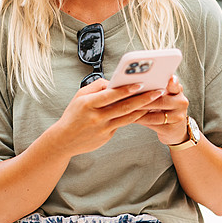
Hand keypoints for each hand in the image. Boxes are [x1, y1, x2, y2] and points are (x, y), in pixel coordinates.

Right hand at [50, 78, 164, 157]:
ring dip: (143, 108)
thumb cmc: (73, 114)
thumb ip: (96, 86)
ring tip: (156, 100)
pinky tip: (145, 110)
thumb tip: (114, 82)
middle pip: (123, 107)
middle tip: (157, 91)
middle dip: (142, 98)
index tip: (140, 83)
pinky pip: (123, 124)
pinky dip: (135, 117)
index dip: (126, 89)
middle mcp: (96, 116)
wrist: (64, 140)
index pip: (110, 95)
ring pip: (127, 117)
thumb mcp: (79, 96)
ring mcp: (103, 128)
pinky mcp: (107, 136)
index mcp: (88, 103)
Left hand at [134, 75, 189, 145]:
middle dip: (143, 99)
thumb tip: (136, 82)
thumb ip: (157, 88)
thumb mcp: (166, 96)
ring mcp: (178, 117)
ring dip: (139, 111)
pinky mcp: (171, 129)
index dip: (172, 82)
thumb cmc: (165, 108)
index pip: (175, 85)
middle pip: (161, 101)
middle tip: (129, 96)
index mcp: (178, 92)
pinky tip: (131, 117)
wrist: (174, 129)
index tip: (168, 78)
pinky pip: (152, 124)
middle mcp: (181, 103)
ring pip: (155, 115)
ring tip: (127, 108)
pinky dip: (140, 120)